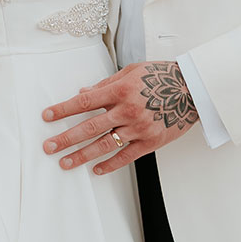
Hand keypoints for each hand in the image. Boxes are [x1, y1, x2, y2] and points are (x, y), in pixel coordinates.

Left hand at [42, 61, 198, 174]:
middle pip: (89, 127)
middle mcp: (127, 110)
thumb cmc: (161, 76)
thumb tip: (84, 93)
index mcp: (121, 90)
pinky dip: (110, 164)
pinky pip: (126, 156)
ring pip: (104, 145)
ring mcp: (139, 128)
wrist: (193, 89)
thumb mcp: (132, 71)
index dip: (63, 110)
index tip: (48, 116)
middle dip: (65, 138)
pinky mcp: (150, 142)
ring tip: (65, 162)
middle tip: (48, 146)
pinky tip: (96, 169)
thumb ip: (106, 83)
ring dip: (82, 155)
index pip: (84, 102)